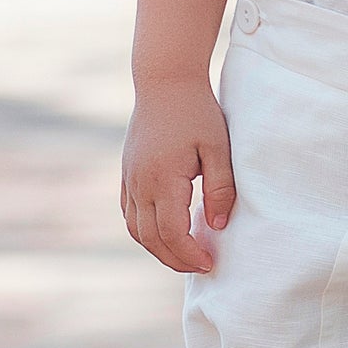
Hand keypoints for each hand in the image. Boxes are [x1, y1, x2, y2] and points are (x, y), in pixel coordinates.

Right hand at [122, 79, 235, 272]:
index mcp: (163, 178)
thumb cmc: (197, 112)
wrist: (165, 81)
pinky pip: (129, 213)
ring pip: (135, 230)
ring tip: (184, 255)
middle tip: (201, 266)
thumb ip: (220, 188)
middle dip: (175, 259)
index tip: (210, 262)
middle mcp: (140, 183)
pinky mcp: (126, 173)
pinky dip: (144, 232)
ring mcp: (129, 179)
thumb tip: (217, 226)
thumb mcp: (219, 147)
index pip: (171, 232)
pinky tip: (166, 233)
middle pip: (150, 238)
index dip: (189, 254)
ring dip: (158, 249)